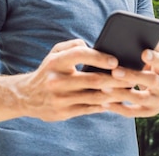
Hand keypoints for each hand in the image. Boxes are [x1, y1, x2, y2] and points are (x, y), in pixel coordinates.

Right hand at [15, 39, 134, 121]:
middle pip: (93, 80)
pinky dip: (104, 105)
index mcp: (55, 62)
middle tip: (131, 77)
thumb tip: (94, 47)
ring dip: (114, 94)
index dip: (99, 57)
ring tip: (128, 89)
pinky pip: (89, 109)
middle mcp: (56, 80)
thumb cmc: (49, 69)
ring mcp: (60, 99)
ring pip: (94, 97)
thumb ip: (74, 45)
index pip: (80, 55)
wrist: (27, 96)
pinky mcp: (63, 113)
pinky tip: (115, 101)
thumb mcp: (55, 52)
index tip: (115, 60)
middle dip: (115, 79)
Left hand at [102, 43, 158, 117]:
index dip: (154, 58)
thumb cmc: (155, 67)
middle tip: (115, 71)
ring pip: (139, 98)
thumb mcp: (156, 56)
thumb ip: (150, 42)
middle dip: (132, 76)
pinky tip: (104, 102)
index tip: (144, 52)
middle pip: (149, 81)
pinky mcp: (147, 112)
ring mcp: (157, 101)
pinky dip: (118, 107)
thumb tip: (140, 25)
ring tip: (104, 87)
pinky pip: (132, 112)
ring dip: (121, 93)